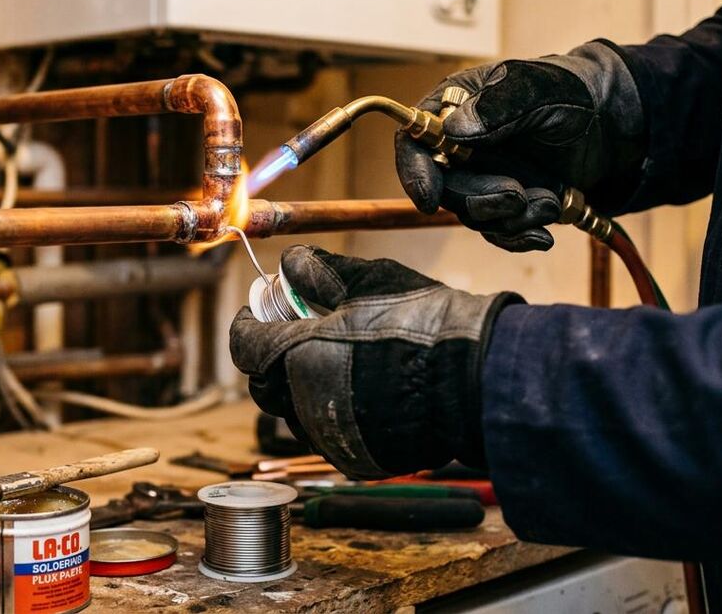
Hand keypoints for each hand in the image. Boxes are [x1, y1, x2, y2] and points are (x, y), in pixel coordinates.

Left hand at [229, 245, 521, 478]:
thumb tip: (289, 262)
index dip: (245, 328)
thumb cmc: (422, 323)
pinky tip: (361, 392)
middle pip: (265, 385)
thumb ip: (318, 270)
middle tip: (295, 337)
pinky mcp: (355, 459)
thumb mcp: (368, 279)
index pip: (244, 347)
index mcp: (298, 356)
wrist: (476, 380)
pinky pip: (327, 434)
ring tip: (336, 364)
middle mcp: (306, 402)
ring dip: (302, 388)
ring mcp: (330, 436)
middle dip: (272, 360)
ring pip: (295, 413)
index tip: (255, 316)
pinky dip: (332, 413)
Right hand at [395, 41, 644, 250]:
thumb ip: (499, 105)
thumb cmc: (572, 93)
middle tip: (519, 195)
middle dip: (481, 198)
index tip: (430, 198)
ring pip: (472, 214)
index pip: (413, 141)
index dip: (415, 172)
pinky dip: (518, 236)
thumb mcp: (539, 89)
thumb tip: (453, 130)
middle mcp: (460, 146)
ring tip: (549, 200)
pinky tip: (543, 232)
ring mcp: (481, 177)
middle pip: (444, 187)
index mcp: (455, 108)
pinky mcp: (503, 203)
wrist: (613, 126)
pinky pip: (497, 231)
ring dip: (511, 217)